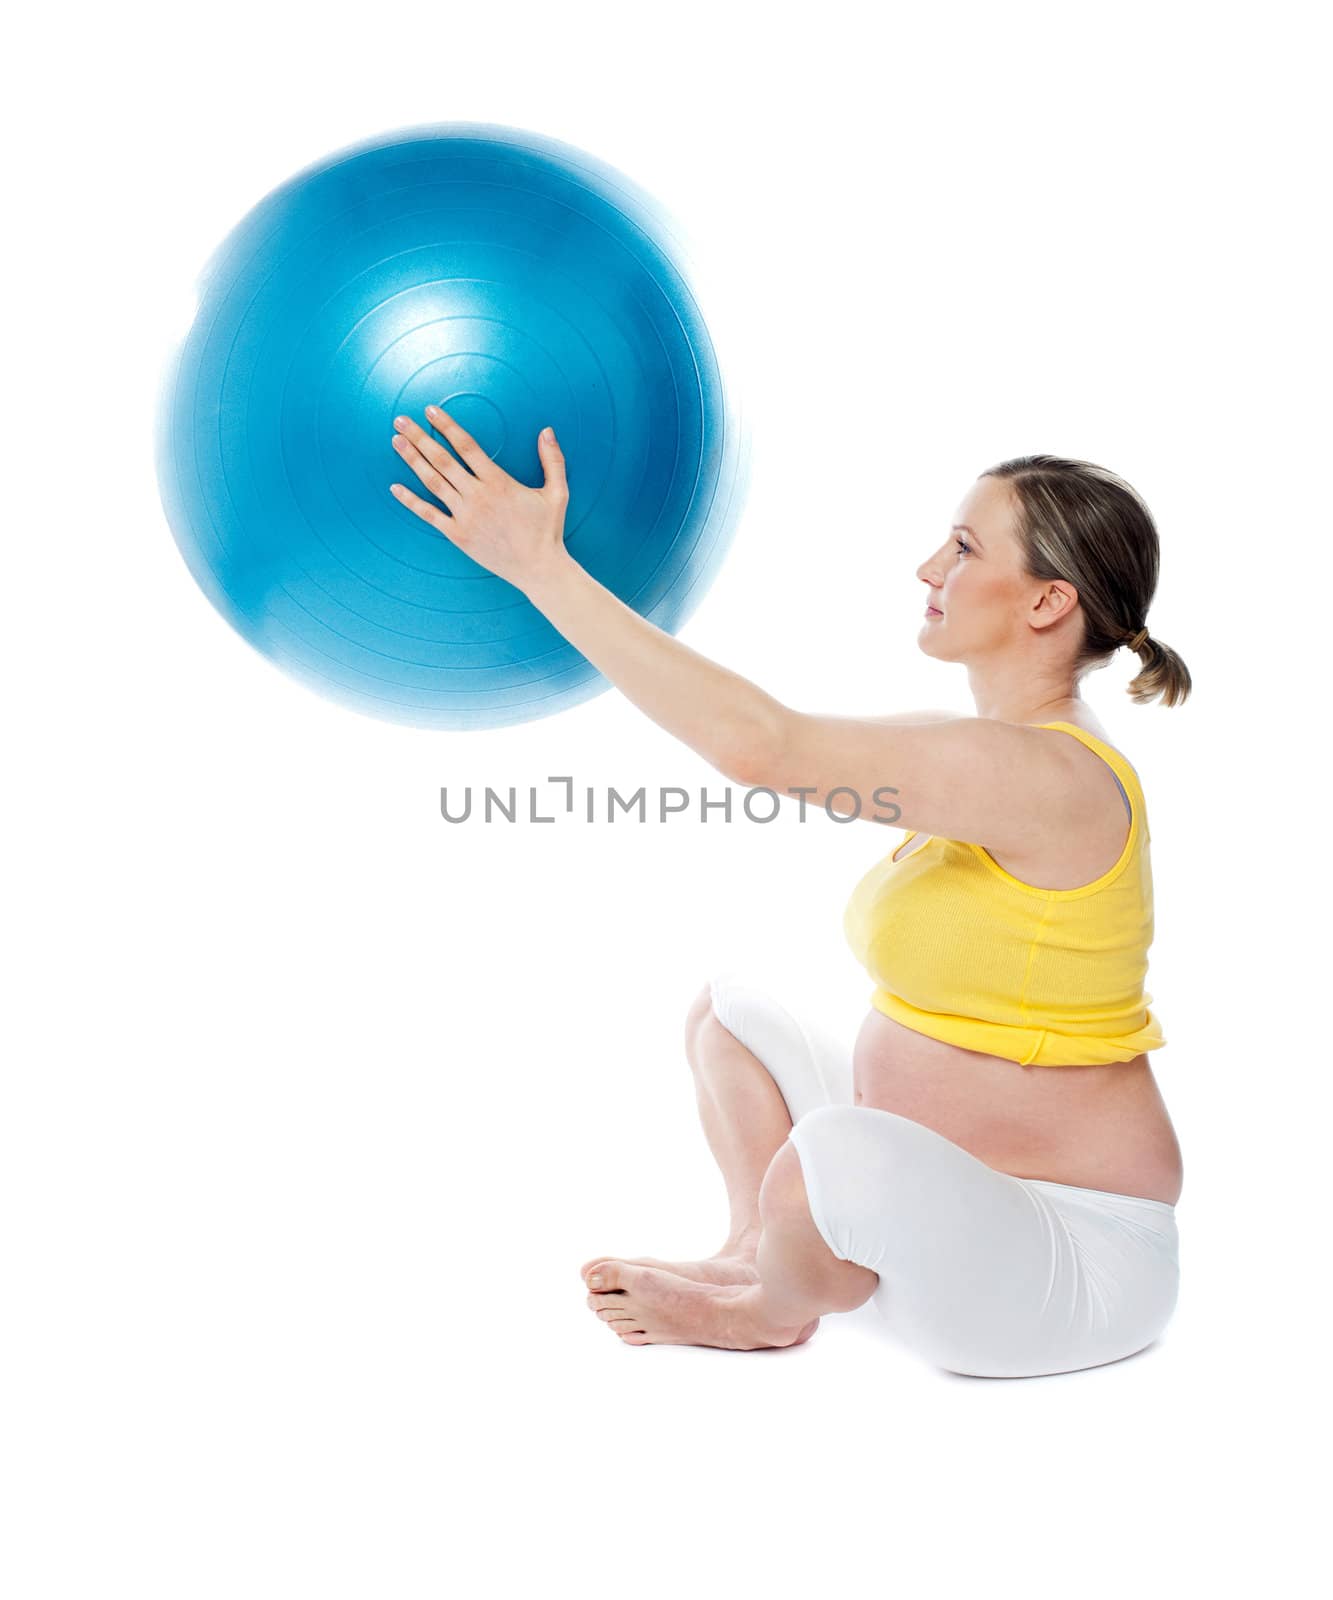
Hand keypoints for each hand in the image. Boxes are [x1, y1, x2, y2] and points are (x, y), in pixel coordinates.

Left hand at [389, 406, 570, 592]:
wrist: (538, 568)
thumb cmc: (547, 531)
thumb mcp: (558, 492)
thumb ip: (552, 459)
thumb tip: (547, 431)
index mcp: (498, 482)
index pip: (466, 447)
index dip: (447, 426)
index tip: (431, 411)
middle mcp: (478, 496)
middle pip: (442, 460)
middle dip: (420, 437)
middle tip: (401, 420)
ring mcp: (465, 516)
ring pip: (433, 483)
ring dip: (412, 460)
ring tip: (396, 442)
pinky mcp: (458, 536)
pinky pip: (429, 515)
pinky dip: (411, 501)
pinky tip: (395, 488)